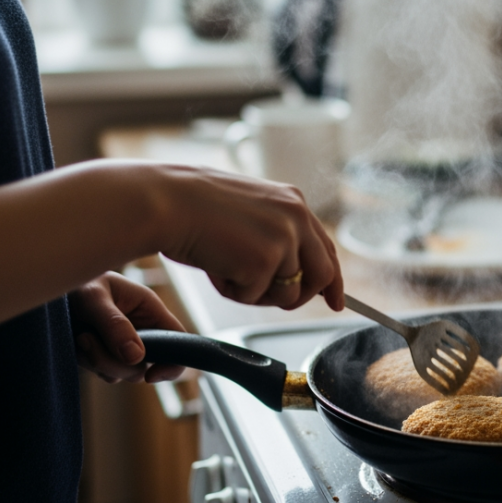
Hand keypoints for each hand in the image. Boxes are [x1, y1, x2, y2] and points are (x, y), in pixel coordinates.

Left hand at [69, 271, 186, 383]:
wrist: (50, 283)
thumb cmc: (77, 282)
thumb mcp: (94, 298)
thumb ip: (115, 325)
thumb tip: (136, 358)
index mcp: (148, 310)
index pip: (176, 340)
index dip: (172, 362)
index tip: (151, 376)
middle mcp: (140, 329)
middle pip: (143, 364)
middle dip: (115, 362)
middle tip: (86, 341)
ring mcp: (122, 344)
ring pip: (122, 371)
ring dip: (97, 361)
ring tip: (79, 337)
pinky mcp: (104, 352)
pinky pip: (104, 372)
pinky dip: (88, 363)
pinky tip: (76, 343)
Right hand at [156, 166, 343, 310]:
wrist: (166, 201)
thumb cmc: (194, 207)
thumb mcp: (251, 211)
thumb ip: (278, 234)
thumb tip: (296, 272)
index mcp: (294, 202)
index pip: (326, 248)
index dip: (333, 279)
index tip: (336, 301)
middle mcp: (297, 218)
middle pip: (323, 275)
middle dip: (303, 297)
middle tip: (275, 301)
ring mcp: (283, 239)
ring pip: (288, 293)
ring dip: (257, 293)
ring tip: (227, 268)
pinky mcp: (264, 261)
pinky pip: (254, 297)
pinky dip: (232, 292)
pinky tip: (215, 266)